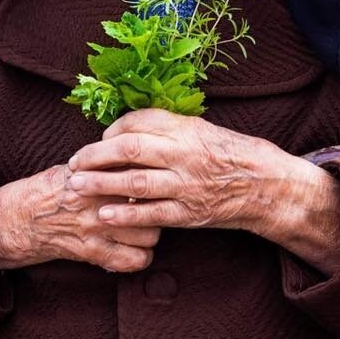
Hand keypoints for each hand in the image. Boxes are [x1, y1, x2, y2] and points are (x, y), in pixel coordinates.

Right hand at [0, 164, 159, 272]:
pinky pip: (132, 261)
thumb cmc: (53, 188)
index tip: (153, 181)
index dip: (153, 179)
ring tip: (143, 230)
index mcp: (98, 174)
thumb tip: (139, 155)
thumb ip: (108, 163)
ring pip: (149, 235)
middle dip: (156, 208)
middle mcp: (100, 200)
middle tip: (152, 208)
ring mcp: (97, 228)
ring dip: (149, 234)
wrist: (22, 217)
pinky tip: (134, 250)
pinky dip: (138, 258)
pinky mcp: (92, 252)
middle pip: (152, 206)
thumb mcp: (79, 165)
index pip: (141, 175)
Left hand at [66, 108, 339, 273]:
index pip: (138, 122)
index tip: (101, 139)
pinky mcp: (188, 212)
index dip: (113, 129)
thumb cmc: (231, 153)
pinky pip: (151, 214)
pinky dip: (125, 215)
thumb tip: (129, 132)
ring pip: (134, 181)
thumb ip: (168, 129)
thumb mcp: (202, 129)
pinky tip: (103, 216)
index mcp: (185, 128)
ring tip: (76, 185)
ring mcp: (185, 184)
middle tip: (73, 162)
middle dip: (95, 155)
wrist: (266, 184)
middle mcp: (183, 153)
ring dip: (100, 184)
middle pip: (129, 148)